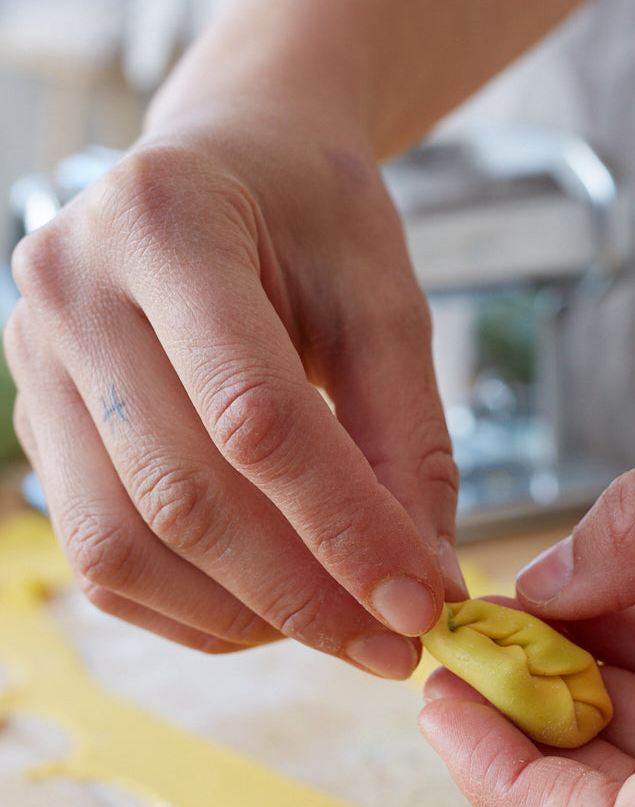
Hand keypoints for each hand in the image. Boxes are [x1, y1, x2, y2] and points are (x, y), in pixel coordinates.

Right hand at [5, 100, 459, 673]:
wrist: (230, 163)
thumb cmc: (312, 216)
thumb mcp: (384, 299)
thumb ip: (408, 437)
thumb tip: (423, 580)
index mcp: (165, 221)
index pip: (255, 416)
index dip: (344, 526)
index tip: (423, 602)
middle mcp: (71, 289)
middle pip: (182, 495)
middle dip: (302, 593)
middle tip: (395, 644)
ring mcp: (33, 362)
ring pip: (123, 544)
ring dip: (245, 614)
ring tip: (342, 626)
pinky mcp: (35, 423)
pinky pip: (100, 557)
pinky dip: (192, 607)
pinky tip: (274, 607)